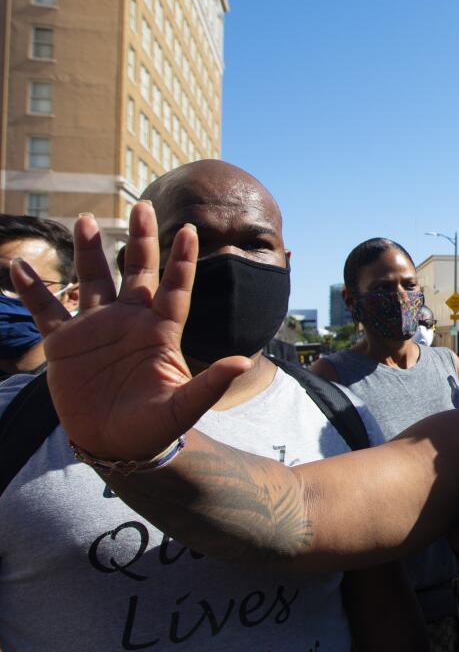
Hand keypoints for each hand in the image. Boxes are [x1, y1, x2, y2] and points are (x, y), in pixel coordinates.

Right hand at [10, 203, 249, 460]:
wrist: (116, 446)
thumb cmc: (154, 427)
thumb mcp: (183, 407)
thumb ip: (211, 384)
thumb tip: (243, 362)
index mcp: (161, 332)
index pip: (175, 288)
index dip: (181, 261)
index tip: (188, 229)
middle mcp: (130, 322)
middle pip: (136, 272)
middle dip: (140, 240)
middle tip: (142, 205)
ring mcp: (96, 330)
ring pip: (92, 280)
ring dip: (88, 251)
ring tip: (84, 220)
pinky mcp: (65, 345)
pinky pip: (47, 310)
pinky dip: (33, 290)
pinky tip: (18, 266)